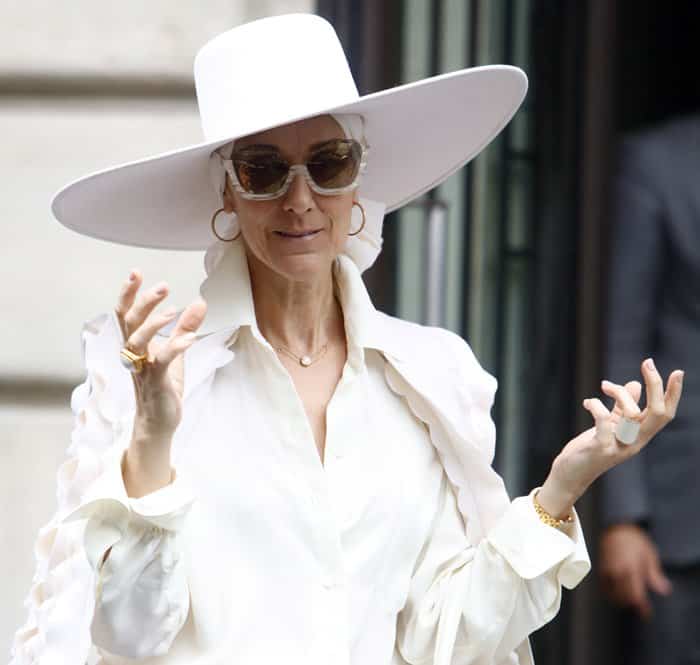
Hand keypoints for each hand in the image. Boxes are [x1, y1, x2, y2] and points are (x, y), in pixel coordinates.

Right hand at [115, 269, 206, 467]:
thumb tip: (200, 302)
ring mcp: (142, 368)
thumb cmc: (163, 385)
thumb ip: (186, 327)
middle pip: (128, 323)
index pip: (125, 314)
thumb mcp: (176, 351)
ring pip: (137, 341)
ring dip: (154, 324)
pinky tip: (188, 338)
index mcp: (135, 344)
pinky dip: (174, 347)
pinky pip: (161, 362)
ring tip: (173, 311)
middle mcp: (133, 354)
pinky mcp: (155, 382)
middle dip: (142, 302)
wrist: (160, 421)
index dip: (128, 293)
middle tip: (162, 287)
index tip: (136, 273)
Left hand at [538, 358, 683, 515]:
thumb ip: (622, 408)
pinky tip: (588, 402)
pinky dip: (597, 406)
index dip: (674, 394)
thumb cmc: (590, 450)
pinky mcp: (601, 449)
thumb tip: (635, 384)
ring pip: (632, 414)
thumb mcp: (610, 426)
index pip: (665, 414)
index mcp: (640, 435)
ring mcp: (619, 447)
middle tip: (648, 362)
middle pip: (658, 413)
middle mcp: (635, 442)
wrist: (570, 475)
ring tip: (604, 386)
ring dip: (619, 393)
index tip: (678, 372)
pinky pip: (604, 423)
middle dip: (656, 385)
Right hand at [599, 523, 671, 619]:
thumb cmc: (634, 539)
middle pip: (623, 596)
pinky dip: (610, 593)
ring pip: (612, 593)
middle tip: (641, 609)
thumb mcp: (649, 554)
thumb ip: (655, 574)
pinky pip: (604, 586)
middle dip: (632, 605)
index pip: (635, 594)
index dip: (641, 607)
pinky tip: (617, 594)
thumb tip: (663, 590)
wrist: (616, 526)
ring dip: (621, 601)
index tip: (646, 613)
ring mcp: (607, 569)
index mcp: (630, 567)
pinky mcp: (600, 568)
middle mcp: (617, 570)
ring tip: (630, 603)